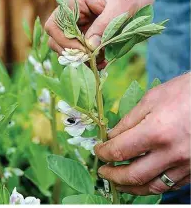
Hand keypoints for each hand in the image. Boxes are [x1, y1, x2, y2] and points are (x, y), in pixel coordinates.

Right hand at [45, 0, 155, 67]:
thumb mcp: (120, 7)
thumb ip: (103, 26)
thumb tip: (90, 47)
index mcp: (74, 2)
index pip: (54, 25)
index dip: (64, 41)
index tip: (83, 50)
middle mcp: (72, 15)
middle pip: (56, 39)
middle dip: (71, 52)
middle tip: (90, 59)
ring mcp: (79, 26)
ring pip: (68, 48)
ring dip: (80, 58)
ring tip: (98, 63)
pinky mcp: (87, 35)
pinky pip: (81, 51)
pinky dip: (89, 60)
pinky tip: (102, 62)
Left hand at [95, 73, 189, 194]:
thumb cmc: (182, 92)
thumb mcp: (151, 99)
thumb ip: (128, 121)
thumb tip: (112, 136)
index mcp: (156, 131)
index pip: (119, 150)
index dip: (104, 152)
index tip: (98, 150)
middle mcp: (171, 152)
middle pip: (134, 175)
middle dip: (113, 176)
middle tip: (103, 172)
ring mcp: (185, 163)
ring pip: (153, 186)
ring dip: (132, 187)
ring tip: (120, 182)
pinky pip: (171, 184)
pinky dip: (153, 184)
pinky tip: (144, 179)